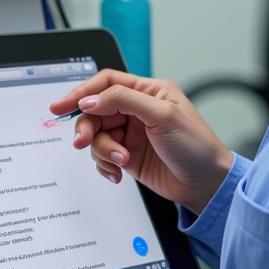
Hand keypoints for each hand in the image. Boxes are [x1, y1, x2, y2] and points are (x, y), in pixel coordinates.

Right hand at [50, 69, 233, 215]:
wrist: (206, 185)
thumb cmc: (196, 146)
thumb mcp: (162, 116)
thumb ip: (123, 101)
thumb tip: (89, 100)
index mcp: (147, 91)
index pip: (106, 83)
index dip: (82, 92)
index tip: (62, 106)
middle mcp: (136, 110)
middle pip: (95, 111)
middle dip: (87, 127)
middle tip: (82, 141)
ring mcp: (130, 134)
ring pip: (97, 136)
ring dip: (102, 150)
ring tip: (121, 161)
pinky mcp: (127, 156)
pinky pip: (102, 157)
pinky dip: (105, 165)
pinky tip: (118, 174)